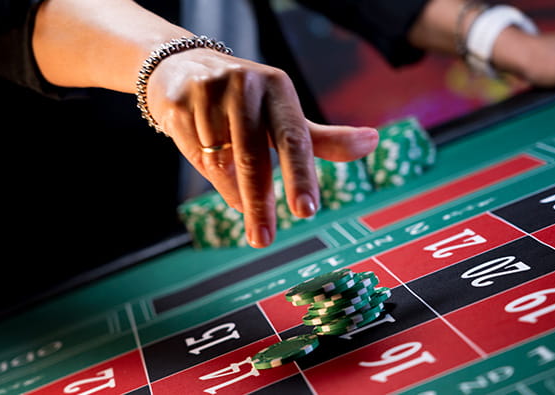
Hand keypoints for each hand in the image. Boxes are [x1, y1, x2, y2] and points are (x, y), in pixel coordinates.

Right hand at [146, 48, 378, 247]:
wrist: (184, 68)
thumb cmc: (246, 101)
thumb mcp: (283, 114)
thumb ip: (323, 138)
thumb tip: (373, 142)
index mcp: (278, 88)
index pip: (295, 139)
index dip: (300, 176)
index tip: (306, 211)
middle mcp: (246, 86)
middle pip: (254, 158)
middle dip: (259, 203)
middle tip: (263, 239)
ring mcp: (210, 93)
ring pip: (222, 162)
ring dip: (232, 189)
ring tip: (240, 199)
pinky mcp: (181, 104)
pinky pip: (197, 155)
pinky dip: (208, 172)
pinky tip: (213, 165)